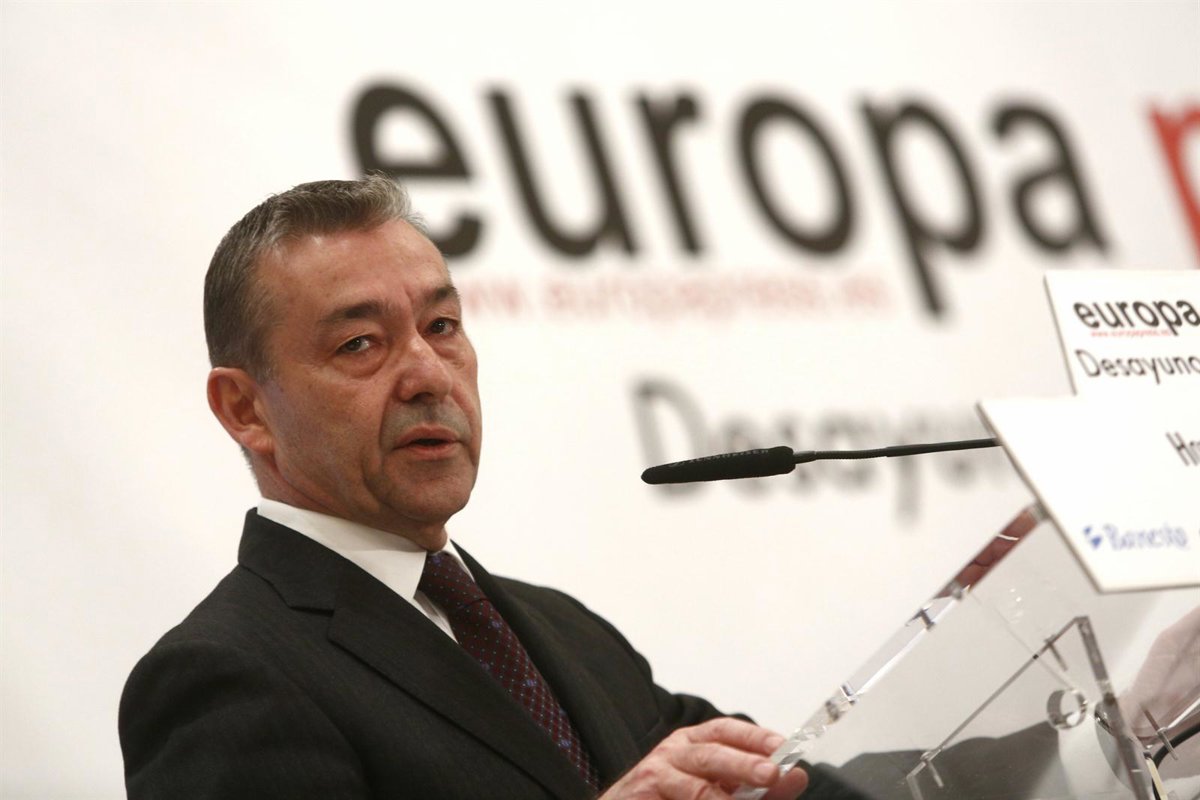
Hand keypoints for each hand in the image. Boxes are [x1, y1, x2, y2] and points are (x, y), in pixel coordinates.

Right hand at [600, 717, 808, 799]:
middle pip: (712, 754)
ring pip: (695, 788)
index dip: (755, 737)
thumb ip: (756, 788)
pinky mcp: (641, 796)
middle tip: (772, 774)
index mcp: (694, 743)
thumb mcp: (715, 787)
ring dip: (722, 799)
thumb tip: (797, 776)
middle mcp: (674, 752)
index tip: (783, 748)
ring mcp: (655, 775)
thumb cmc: (670, 796)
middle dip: (744, 764)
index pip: (726, 730)